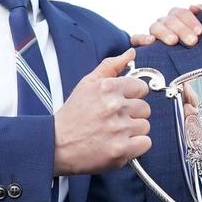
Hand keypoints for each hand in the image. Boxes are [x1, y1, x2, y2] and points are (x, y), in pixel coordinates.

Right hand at [53, 49, 151, 174]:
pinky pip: (146, 143)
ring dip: (134, 131)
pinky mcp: (121, 149)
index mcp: (107, 88)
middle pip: (145, 108)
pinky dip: (136, 146)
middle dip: (133, 115)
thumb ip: (110, 66)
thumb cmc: (72, 115)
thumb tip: (131, 52)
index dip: (132, 97)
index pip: (141, 87)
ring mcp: (118, 129)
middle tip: (115, 121)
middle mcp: (114, 106)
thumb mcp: (87, 84)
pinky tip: (121, 144)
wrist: (56, 145)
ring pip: (145, 126)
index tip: (121, 104)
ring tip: (115, 133)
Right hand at [131, 5, 201, 46]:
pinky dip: (142, 38)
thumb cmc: (192, 49)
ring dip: (165, 33)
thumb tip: (195, 7)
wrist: (178, 72)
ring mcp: (152, 33)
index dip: (191, 20)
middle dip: (182, 29)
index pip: (181, 13)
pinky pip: (137, 38)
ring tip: (173, 41)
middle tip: (192, 41)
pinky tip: (151, 41)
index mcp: (177, 19)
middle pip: (170, 20)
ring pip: (155, 27)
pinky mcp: (140, 45)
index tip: (199, 31)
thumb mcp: (199, 35)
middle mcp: (164, 24)